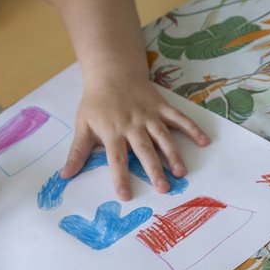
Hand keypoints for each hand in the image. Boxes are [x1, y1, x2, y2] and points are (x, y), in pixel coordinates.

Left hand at [61, 76, 209, 199]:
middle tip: (163, 189)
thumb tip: (65, 175)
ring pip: (164, 136)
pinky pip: (179, 118)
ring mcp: (149, 115)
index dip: (120, 178)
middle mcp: (133, 125)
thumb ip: (77, 152)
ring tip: (182, 172)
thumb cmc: (96, 102)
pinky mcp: (162, 107)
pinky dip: (193, 128)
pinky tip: (205, 141)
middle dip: (154, 170)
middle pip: (144, 150)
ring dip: (174, 154)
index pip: (116, 159)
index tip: (126, 196)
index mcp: (112, 132)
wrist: (112, 72)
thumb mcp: (83, 126)